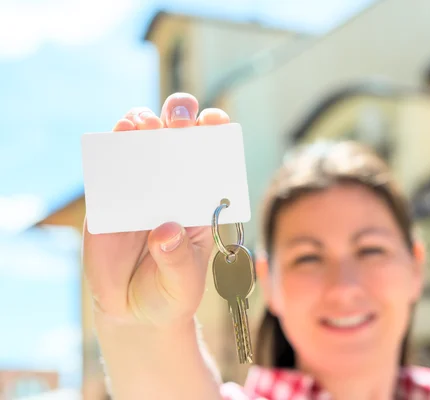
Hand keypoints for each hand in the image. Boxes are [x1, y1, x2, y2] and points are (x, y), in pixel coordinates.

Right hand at [82, 92, 229, 328]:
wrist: (133, 312)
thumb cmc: (172, 292)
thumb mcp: (183, 282)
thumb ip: (177, 259)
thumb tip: (165, 232)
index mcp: (201, 199)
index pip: (212, 156)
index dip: (215, 133)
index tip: (215, 122)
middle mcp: (172, 185)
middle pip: (178, 135)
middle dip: (180, 116)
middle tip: (179, 122)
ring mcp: (139, 187)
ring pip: (141, 140)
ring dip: (143, 121)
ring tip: (144, 124)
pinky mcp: (107, 197)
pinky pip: (108, 164)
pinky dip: (112, 144)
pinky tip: (118, 132)